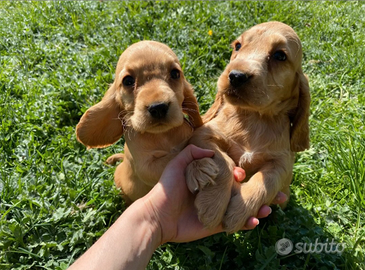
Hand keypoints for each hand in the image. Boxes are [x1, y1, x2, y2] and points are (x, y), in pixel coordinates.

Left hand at [142, 145, 286, 244]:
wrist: (158, 213)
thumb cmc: (167, 187)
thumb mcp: (178, 164)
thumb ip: (192, 153)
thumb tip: (211, 151)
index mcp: (210, 180)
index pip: (232, 176)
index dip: (243, 175)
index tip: (247, 173)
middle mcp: (217, 195)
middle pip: (243, 192)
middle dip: (260, 191)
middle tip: (278, 192)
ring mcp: (219, 210)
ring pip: (244, 208)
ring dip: (259, 208)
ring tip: (272, 207)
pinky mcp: (217, 225)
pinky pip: (236, 224)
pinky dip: (248, 223)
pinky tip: (256, 220)